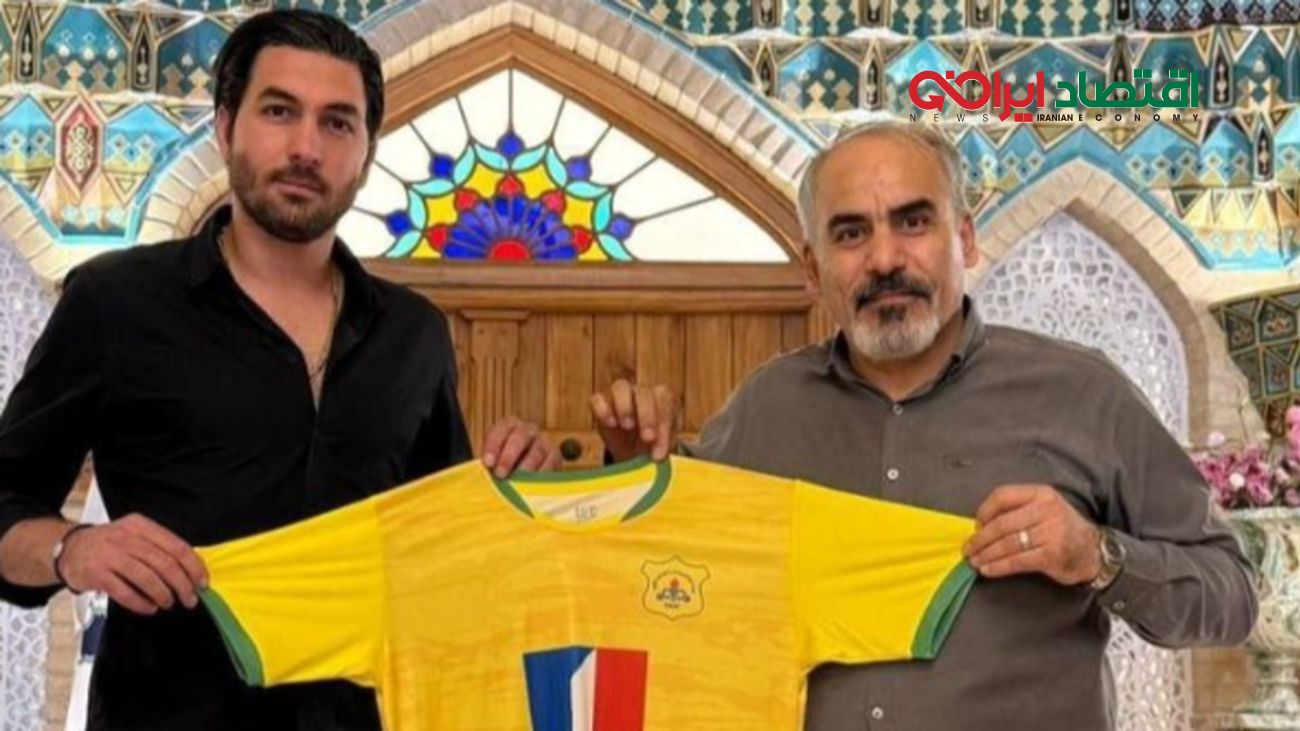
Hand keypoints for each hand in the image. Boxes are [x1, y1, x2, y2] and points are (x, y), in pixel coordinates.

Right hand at [57, 514, 207, 614]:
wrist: (69, 548)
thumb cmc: (110, 544)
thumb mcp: (135, 535)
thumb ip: (159, 547)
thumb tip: (191, 570)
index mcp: (142, 526)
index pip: (177, 546)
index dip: (194, 567)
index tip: (202, 582)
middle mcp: (127, 538)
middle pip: (165, 564)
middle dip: (183, 585)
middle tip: (190, 599)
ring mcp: (110, 555)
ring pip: (147, 578)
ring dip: (163, 594)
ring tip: (169, 603)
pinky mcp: (96, 574)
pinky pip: (124, 591)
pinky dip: (141, 602)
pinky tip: (149, 608)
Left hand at [481, 416, 559, 477]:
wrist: (526, 470)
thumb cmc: (505, 464)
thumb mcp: (494, 459)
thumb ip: (490, 462)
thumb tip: (485, 471)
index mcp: (510, 425)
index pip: (501, 429)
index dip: (494, 445)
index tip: (488, 463)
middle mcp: (528, 429)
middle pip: (520, 437)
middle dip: (509, 456)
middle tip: (501, 474)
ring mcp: (544, 441)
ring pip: (537, 452)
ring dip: (525, 469)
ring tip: (515, 484)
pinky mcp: (555, 456)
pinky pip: (549, 464)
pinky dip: (539, 476)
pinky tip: (530, 486)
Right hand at [589, 379, 676, 461]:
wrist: (634, 450)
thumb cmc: (651, 443)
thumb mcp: (661, 445)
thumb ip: (661, 445)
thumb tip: (656, 456)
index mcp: (662, 397)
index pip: (664, 401)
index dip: (663, 425)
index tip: (659, 451)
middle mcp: (641, 391)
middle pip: (644, 392)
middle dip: (646, 415)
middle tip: (647, 438)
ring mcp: (620, 395)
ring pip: (620, 386)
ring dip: (625, 407)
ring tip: (627, 426)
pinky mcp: (600, 403)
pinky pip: (597, 398)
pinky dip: (602, 409)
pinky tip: (610, 424)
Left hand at [964, 484, 1101, 585]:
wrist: (1094, 552)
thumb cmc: (1063, 530)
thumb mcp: (1045, 508)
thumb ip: (1018, 510)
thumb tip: (980, 525)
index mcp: (1041, 494)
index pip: (1003, 496)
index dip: (984, 511)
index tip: (975, 525)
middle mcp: (1046, 510)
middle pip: (1001, 523)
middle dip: (980, 539)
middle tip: (969, 548)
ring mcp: (1051, 532)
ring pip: (1007, 543)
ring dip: (986, 554)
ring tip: (974, 561)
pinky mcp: (1051, 555)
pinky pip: (1017, 561)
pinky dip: (999, 567)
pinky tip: (988, 570)